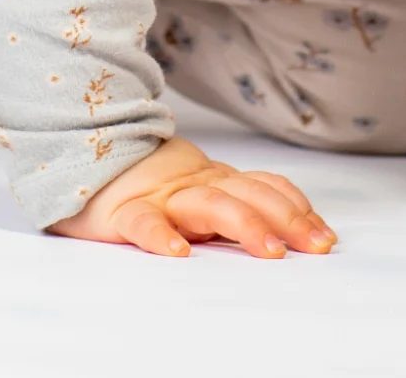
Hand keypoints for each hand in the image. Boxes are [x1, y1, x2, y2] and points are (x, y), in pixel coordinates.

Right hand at [46, 136, 337, 258]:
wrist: (80, 151)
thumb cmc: (144, 183)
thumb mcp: (198, 186)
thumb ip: (236, 198)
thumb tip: (295, 227)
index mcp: (214, 179)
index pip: (264, 187)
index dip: (298, 208)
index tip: (325, 235)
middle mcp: (194, 184)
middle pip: (248, 196)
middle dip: (286, 219)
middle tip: (314, 246)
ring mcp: (160, 196)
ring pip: (208, 205)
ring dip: (244, 225)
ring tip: (270, 251)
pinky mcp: (122, 212)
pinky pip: (142, 223)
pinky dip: (160, 236)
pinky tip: (177, 253)